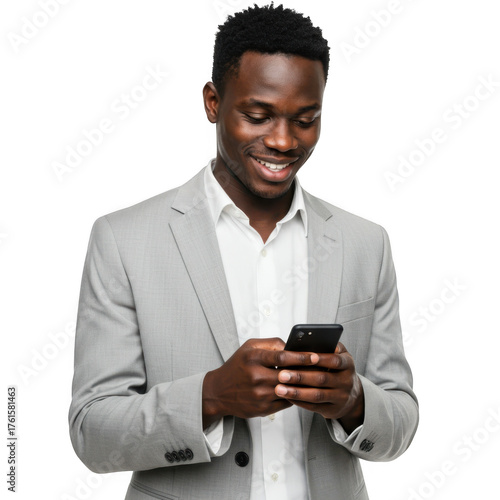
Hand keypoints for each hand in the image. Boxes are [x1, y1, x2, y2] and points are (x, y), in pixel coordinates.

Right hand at [202, 338, 319, 427]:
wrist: (219, 391)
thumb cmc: (237, 366)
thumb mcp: (249, 347)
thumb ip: (270, 344)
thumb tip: (291, 345)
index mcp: (253, 358)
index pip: (281, 356)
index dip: (300, 356)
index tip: (315, 355)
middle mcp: (255, 377)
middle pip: (288, 375)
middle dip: (307, 371)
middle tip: (323, 368)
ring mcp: (259, 395)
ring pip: (290, 390)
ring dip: (304, 386)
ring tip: (318, 380)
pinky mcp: (262, 409)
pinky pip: (286, 402)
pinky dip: (295, 396)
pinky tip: (303, 391)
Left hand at [274, 342, 363, 432]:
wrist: (351, 396)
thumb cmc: (338, 369)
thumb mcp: (340, 356)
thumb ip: (328, 347)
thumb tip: (309, 341)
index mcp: (347, 364)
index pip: (336, 361)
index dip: (323, 359)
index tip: (308, 356)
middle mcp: (346, 381)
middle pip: (322, 379)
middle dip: (300, 377)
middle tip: (281, 374)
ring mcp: (340, 397)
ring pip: (316, 395)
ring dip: (296, 392)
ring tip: (279, 388)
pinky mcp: (332, 410)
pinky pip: (314, 406)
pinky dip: (299, 402)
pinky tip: (287, 396)